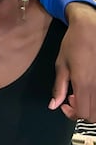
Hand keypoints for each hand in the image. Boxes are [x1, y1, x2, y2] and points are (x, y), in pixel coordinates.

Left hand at [50, 2, 95, 121]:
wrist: (90, 28)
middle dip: (81, 112)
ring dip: (91, 107)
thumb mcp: (61, 65)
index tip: (65, 104)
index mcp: (83, 83)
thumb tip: (53, 106)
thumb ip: (59, 87)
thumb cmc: (73, 44)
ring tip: (81, 94)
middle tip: (72, 99)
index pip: (83, 114)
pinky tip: (89, 88)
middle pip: (94, 115)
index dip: (72, 114)